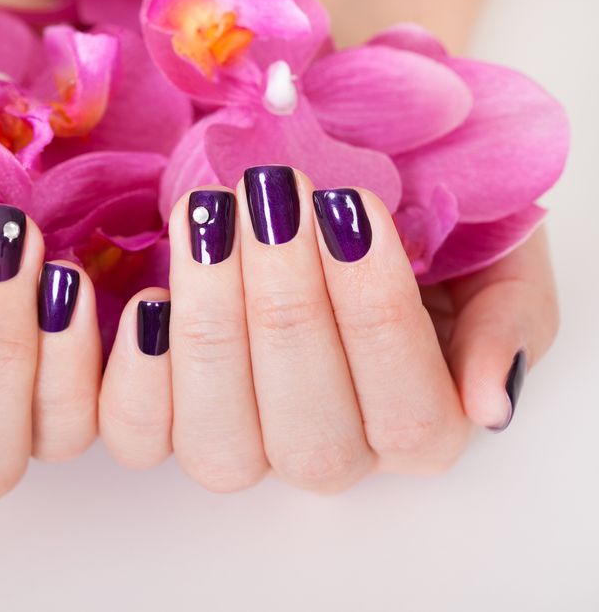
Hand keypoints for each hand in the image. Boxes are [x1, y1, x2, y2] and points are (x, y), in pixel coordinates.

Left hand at [99, 166, 557, 492]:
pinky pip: (136, 438)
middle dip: (286, 308)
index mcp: (419, 427)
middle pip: (308, 437)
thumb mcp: (495, 256)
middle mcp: (329, 452)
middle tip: (272, 196)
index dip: (374, 314)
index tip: (347, 207)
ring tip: (208, 219)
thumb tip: (489, 404)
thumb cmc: (419, 223)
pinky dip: (134, 379)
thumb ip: (506, 323)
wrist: (342, 188)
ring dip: (210, 329)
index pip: (407, 413)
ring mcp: (242, 443)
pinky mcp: (165, 418)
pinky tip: (147, 301)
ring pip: (217, 444)